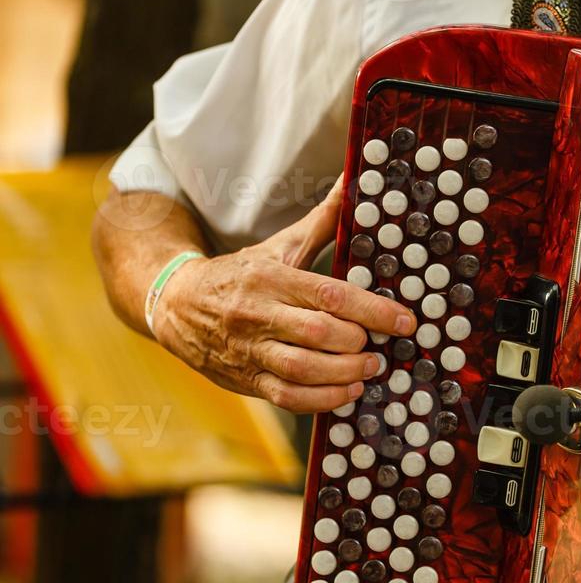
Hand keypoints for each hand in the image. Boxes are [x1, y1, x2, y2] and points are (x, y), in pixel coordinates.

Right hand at [152, 177, 416, 412]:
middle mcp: (259, 314)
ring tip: (369, 367)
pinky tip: (347, 392)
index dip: (373, 310)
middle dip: (358, 342)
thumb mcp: (279, 246)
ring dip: (345, 374)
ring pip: (304, 369)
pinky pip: (288, 397)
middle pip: (319, 334)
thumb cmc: (241, 274)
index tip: (404, 321)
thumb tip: (354, 182)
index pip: (329, 294)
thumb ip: (322, 221)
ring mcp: (250, 350)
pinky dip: (324, 400)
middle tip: (382, 345)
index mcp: (271, 278)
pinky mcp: (246, 379)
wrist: (175, 303)